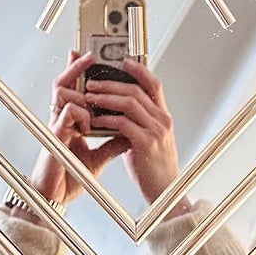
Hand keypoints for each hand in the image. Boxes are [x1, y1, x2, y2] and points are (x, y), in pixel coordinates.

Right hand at [23, 52, 128, 209]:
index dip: (80, 72)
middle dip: (76, 66)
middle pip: (64, 83)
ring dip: (81, 93)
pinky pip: (67, 113)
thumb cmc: (71, 177)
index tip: (91, 56)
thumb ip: (112, 144)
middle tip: (89, 54)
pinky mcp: (54, 136)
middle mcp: (61, 120)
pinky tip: (88, 126)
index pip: (75, 91)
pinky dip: (81, 115)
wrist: (56, 198)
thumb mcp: (98, 158)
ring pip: (63, 93)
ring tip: (94, 99)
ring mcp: (56, 126)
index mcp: (72, 123)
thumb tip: (129, 133)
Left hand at [82, 58, 179, 204]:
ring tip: (89, 96)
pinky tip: (94, 119)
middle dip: (112, 83)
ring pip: (129, 103)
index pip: (154, 85)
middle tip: (93, 81)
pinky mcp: (146, 144)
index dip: (139, 70)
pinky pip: (123, 124)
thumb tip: (117, 112)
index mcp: (164, 117)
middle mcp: (163, 120)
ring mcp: (156, 131)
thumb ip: (139, 124)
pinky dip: (107, 119)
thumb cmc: (154, 168)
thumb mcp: (150, 140)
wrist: (166, 193)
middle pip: (137, 91)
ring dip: (106, 97)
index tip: (123, 61)